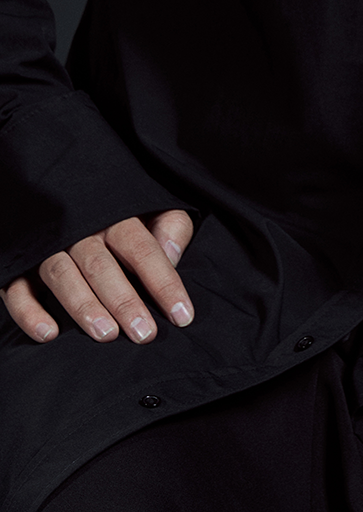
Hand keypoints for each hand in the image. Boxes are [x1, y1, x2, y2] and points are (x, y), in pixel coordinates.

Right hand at [0, 209, 193, 343]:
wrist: (70, 191)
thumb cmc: (125, 214)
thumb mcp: (155, 208)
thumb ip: (170, 226)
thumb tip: (173, 256)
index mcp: (116, 215)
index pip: (142, 248)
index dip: (163, 282)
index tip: (182, 315)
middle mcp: (81, 229)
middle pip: (101, 265)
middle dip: (124, 301)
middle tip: (144, 333)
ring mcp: (48, 245)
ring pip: (62, 274)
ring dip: (83, 306)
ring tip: (107, 334)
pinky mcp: (20, 265)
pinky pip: (17, 289)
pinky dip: (29, 312)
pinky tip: (48, 334)